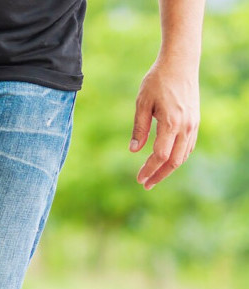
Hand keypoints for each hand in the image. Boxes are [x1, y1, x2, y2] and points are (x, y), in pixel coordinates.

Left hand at [129, 60, 199, 189]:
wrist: (180, 63)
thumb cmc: (157, 81)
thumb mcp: (142, 104)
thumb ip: (139, 128)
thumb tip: (135, 151)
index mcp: (170, 123)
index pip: (160, 156)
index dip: (149, 170)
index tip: (139, 179)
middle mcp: (185, 126)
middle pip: (174, 161)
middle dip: (159, 175)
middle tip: (145, 184)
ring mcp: (193, 124)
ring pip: (183, 155)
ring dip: (169, 168)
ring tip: (154, 176)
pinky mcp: (195, 121)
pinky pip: (188, 146)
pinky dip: (178, 157)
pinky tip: (166, 161)